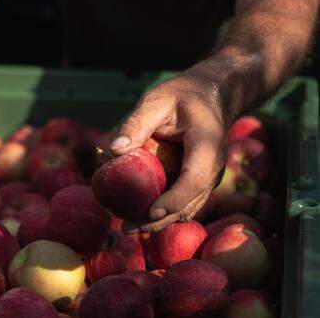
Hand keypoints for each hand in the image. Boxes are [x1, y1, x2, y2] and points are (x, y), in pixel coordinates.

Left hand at [109, 71, 227, 232]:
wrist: (209, 96)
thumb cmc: (181, 96)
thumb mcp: (156, 101)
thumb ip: (135, 124)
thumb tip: (113, 150)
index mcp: (206, 145)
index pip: (194, 179)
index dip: (174, 199)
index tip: (151, 211)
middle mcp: (212, 167)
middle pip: (189, 203)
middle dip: (159, 220)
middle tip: (126, 228)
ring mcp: (207, 178)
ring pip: (185, 208)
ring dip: (158, 221)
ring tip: (126, 226)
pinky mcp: (196, 182)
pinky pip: (180, 201)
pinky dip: (160, 210)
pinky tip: (134, 214)